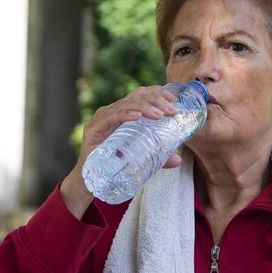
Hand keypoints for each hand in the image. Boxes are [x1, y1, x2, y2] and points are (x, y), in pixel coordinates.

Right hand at [61, 85, 181, 217]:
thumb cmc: (115, 164)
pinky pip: (110, 116)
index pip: (141, 94)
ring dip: (144, 107)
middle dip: (156, 100)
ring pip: (125, 104)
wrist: (93, 180)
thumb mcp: (142, 157)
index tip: (173, 99)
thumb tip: (178, 159)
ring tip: (160, 115)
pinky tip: (137, 116)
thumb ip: (159, 157)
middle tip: (172, 110)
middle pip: (135, 96)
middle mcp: (112, 111)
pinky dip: (125, 115)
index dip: (157, 92)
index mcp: (124, 113)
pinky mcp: (93, 127)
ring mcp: (102, 118)